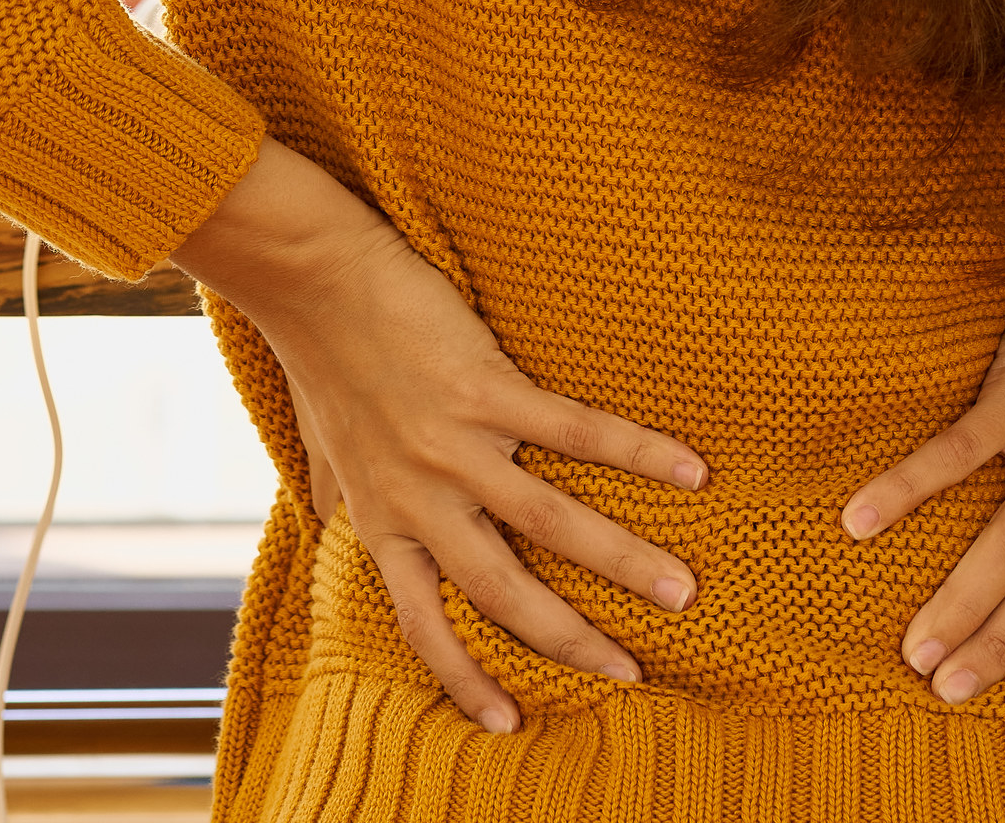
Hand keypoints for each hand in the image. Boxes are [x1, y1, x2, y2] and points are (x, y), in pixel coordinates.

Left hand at [174, 139, 705, 732]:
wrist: (315, 280)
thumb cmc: (322, 356)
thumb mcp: (323, 444)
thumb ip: (338, 487)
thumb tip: (328, 507)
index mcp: (383, 520)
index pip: (424, 623)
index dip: (465, 679)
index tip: (511, 724)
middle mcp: (420, 498)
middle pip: (503, 592)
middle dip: (572, 639)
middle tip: (633, 673)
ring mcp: (454, 446)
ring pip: (550, 523)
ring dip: (622, 562)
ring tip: (682, 591)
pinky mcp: (485, 388)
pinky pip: (574, 430)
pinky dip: (636, 453)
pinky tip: (689, 471)